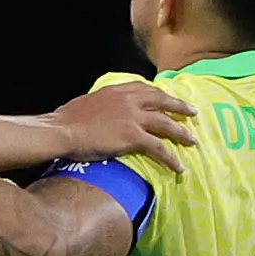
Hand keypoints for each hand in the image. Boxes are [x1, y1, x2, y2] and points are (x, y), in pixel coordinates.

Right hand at [49, 79, 195, 174]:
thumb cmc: (66, 119)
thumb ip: (101, 104)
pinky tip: (178, 167)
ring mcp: (134, 117)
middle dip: (179, 107)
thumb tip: (102, 112)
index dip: (159, 95)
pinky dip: (170, 158)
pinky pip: (158, 147)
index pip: (145, 89)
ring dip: (181, 133)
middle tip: (192, 113)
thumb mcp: (87, 102)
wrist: (62, 130)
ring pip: (166, 124)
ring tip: (192, 141)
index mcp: (117, 90)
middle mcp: (129, 100)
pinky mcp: (133, 136)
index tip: (167, 98)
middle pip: (162, 101)